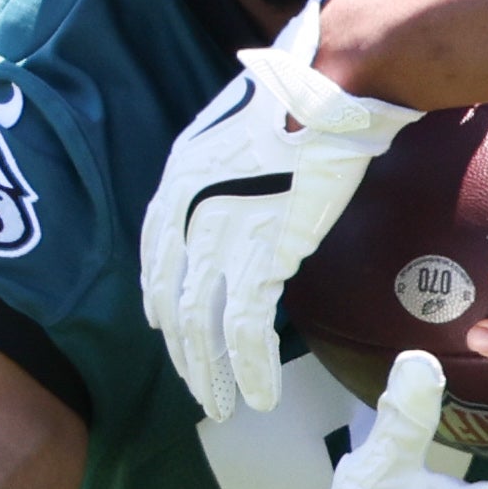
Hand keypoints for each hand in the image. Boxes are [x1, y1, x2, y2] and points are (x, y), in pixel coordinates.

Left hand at [143, 0, 419, 419]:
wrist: (332, 82)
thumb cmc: (303, 92)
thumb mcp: (243, 124)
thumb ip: (231, 164)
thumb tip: (247, 184)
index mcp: (178, 177)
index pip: (155, 256)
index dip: (161, 299)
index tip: (170, 329)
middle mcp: (186, 209)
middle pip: (173, 300)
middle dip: (185, 353)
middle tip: (200, 387)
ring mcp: (221, 233)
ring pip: (202, 324)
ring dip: (214, 374)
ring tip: (226, 406)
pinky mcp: (263, 253)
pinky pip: (245, 327)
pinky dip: (251, 367)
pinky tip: (259, 393)